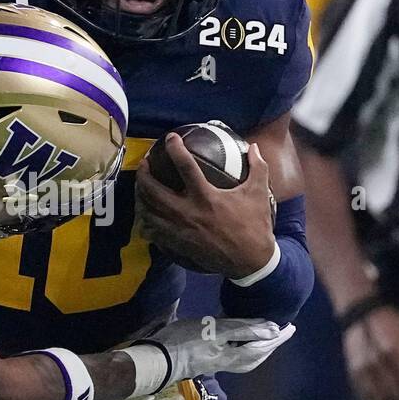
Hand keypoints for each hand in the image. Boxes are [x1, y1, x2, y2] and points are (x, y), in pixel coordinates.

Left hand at [136, 133, 276, 278]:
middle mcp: (189, 213)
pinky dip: (146, 221)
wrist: (250, 261)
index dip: (175, 149)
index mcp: (207, 197)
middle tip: (144, 164)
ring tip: (139, 186)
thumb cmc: (254, 225)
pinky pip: (153, 232)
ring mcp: (180, 230)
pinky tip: (145, 214)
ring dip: (140, 197)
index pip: (185, 166)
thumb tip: (254, 147)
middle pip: (154, 191)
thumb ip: (257, 167)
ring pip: (148, 212)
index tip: (170, 138)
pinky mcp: (178, 244)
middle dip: (144, 175)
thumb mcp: (258, 193)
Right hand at [143, 317, 295, 382]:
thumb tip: (272, 329)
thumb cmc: (186, 342)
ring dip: (259, 348)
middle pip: (257, 355)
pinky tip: (239, 341)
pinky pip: (236, 355)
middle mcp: (229, 362)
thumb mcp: (216, 330)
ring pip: (247, 357)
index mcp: (234, 355)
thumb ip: (244, 329)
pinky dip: (245, 348)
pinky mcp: (207, 360)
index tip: (290, 328)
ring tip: (266, 337)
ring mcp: (217, 363)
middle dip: (271, 344)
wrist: (158, 360)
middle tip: (282, 332)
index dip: (276, 337)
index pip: (262, 346)